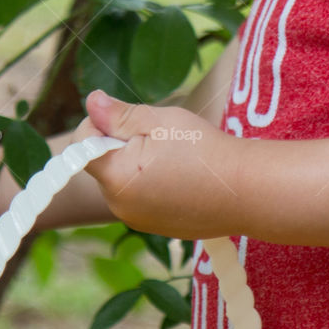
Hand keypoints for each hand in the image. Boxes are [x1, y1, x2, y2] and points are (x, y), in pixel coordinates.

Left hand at [72, 90, 238, 238]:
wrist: (247, 191)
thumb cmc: (204, 150)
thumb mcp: (159, 121)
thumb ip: (120, 114)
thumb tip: (90, 102)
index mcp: (115, 177)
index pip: (81, 144)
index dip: (100, 123)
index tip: (129, 118)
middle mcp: (119, 206)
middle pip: (102, 163)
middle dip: (121, 144)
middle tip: (159, 137)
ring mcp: (138, 220)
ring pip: (122, 180)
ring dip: (137, 163)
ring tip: (175, 156)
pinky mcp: (157, 227)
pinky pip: (141, 197)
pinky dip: (153, 183)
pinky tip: (183, 176)